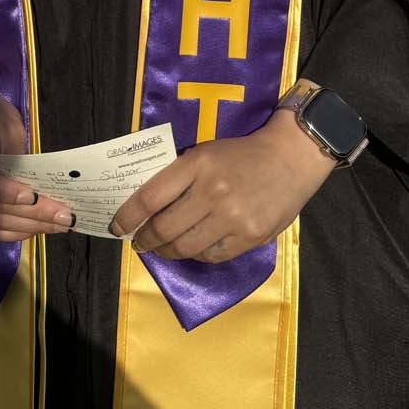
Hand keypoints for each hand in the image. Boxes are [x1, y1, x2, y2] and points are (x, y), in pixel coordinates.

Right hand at [0, 66, 75, 241]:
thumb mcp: (9, 126)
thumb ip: (19, 158)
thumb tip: (42, 188)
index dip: (9, 193)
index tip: (38, 198)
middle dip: (33, 215)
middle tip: (64, 217)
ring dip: (28, 228)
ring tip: (57, 225)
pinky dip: (14, 232)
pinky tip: (37, 227)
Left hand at [109, 107, 336, 262]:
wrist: (291, 158)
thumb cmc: (242, 153)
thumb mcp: (206, 153)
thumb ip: (180, 176)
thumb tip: (148, 206)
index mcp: (197, 164)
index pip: (150, 197)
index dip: (128, 216)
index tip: (118, 226)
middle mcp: (212, 191)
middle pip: (164, 228)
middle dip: (145, 240)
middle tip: (139, 242)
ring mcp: (232, 217)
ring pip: (185, 247)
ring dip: (167, 252)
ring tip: (162, 249)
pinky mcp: (249, 237)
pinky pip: (211, 256)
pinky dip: (196, 255)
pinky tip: (193, 248)